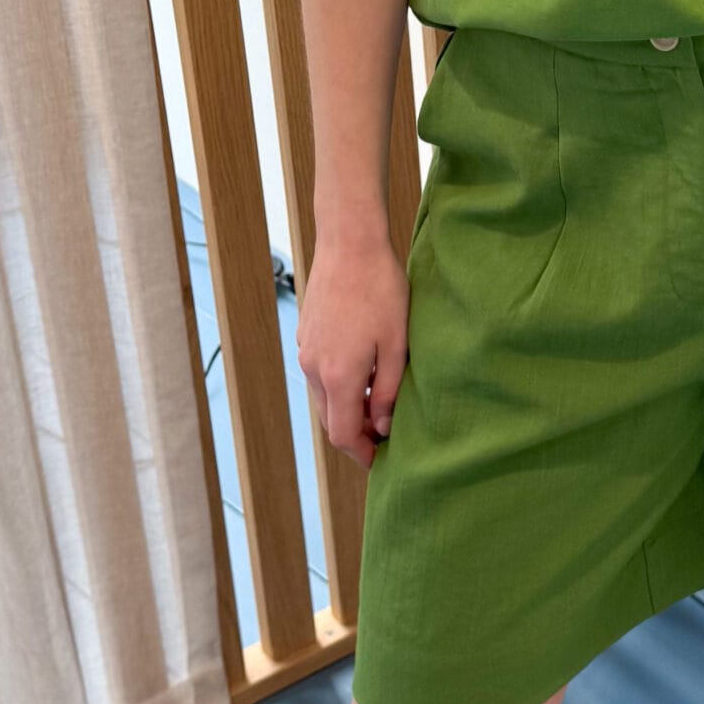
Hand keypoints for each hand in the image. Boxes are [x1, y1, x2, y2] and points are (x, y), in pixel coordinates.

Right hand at [296, 226, 411, 470]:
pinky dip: (340, 384)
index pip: (342, 435)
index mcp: (338, 376)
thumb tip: (383, 426)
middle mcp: (314, 369)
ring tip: (380, 401)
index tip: (381, 459)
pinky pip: (320, 374)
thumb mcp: (398, 345)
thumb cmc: (381, 290)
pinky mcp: (305, 336)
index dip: (361, 453)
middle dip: (356, 432)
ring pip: (324, 397)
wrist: (349, 244)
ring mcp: (305, 351)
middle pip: (330, 420)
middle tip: (386, 433)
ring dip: (349, 407)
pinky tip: (365, 370)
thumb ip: (389, 391)